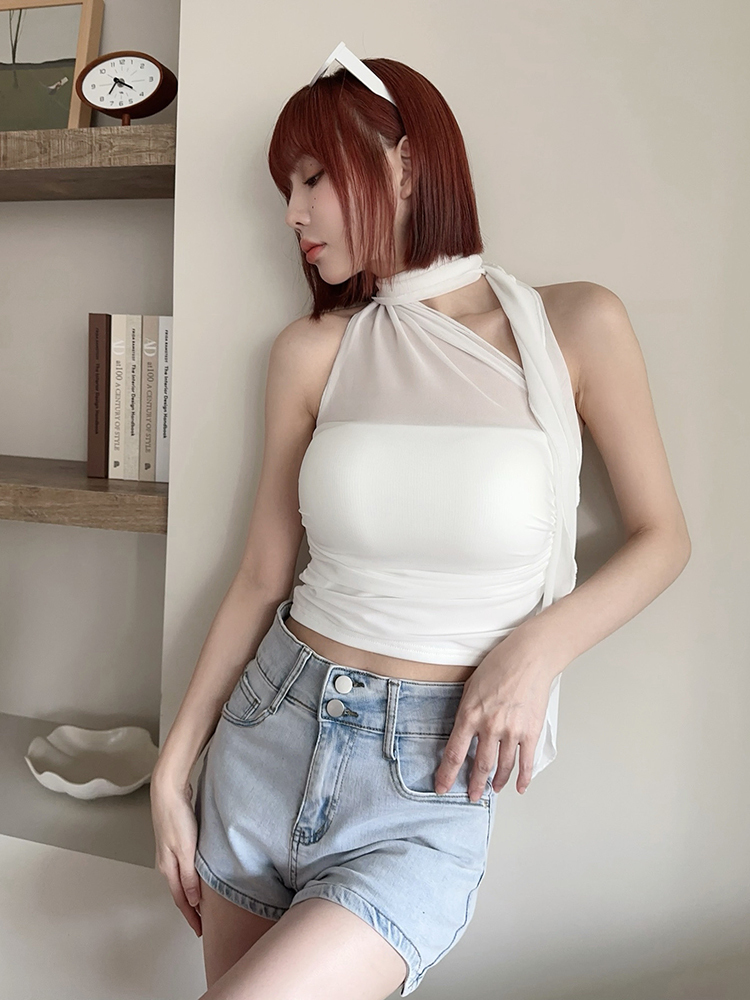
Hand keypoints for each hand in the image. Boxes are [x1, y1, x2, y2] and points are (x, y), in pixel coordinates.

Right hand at [150, 771, 202, 936]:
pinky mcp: (175, 841)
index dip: (191, 916)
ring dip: (190, 893)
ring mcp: (169, 852)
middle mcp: (166, 863)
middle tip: (202, 922)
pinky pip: (183, 867)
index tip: (200, 930)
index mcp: (168, 868)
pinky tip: (197, 876)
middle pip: (180, 892)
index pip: (181, 900)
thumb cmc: (176, 818)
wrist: (167, 791)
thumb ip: (189, 876)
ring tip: (201, 904)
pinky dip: (190, 877)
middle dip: (190, 909)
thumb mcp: (185, 850)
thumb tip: (192, 901)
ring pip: (181, 880)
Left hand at [434, 635, 559, 798]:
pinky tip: (519, 787)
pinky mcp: (531, 732)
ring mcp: (511, 732)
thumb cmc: (499, 665)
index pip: (454, 754)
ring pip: (503, 767)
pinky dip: (523, 778)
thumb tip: (463, 731)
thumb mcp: (470, 686)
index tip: (442, 788)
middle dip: (473, 785)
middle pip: (479, 766)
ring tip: (493, 790)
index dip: (447, 775)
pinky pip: (526, 762)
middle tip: (470, 796)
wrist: (529, 657)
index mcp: (469, 715)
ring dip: (497, 782)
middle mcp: (489, 727)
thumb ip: (466, 712)